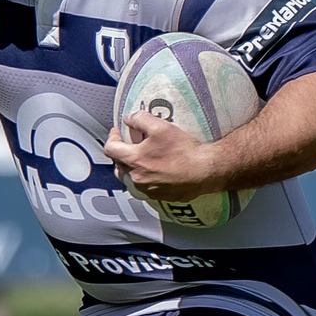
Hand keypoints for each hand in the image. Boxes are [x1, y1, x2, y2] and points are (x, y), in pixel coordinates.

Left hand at [105, 112, 221, 201]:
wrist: (205, 171)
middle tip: (129, 145)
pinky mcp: (160, 197)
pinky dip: (146, 178)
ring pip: (130, 179)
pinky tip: (156, 171)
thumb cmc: (184, 150)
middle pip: (118, 166)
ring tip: (142, 160)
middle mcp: (137, 178)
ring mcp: (148, 190)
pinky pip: (145, 188)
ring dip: (131, 168)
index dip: (112, 137)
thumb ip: (140, 119)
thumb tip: (129, 119)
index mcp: (134, 160)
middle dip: (120, 154)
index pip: (110, 149)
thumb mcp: (161, 126)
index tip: (118, 132)